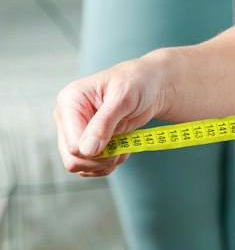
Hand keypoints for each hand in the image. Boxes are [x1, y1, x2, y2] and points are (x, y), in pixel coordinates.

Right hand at [53, 55, 168, 176]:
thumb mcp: (123, 96)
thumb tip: (87, 150)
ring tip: (124, 146)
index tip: (117, 139)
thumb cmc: (137, 82)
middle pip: (72, 158)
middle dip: (100, 159)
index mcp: (70, 100)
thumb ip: (104, 122)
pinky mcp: (87, 141)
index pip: (73, 142)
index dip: (96, 149)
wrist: (150, 86)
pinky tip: (121, 149)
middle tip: (122, 147)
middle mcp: (68, 118)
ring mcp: (76, 131)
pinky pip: (90, 167)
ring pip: (79, 165)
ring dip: (105, 163)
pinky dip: (107, 164)